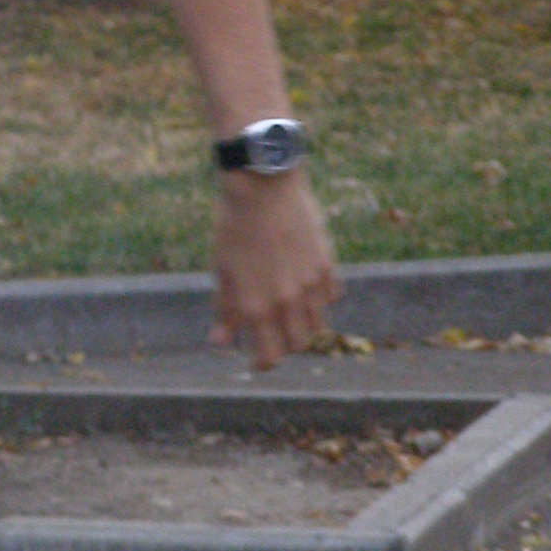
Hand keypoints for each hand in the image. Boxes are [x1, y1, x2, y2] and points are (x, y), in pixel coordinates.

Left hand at [210, 169, 339, 369]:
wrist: (262, 186)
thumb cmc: (233, 226)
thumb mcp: (222, 269)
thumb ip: (225, 309)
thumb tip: (220, 341)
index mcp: (256, 307)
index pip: (270, 356)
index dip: (264, 363)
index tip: (258, 360)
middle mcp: (287, 301)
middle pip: (298, 345)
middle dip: (285, 346)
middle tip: (272, 335)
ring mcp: (310, 284)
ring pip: (318, 324)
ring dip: (304, 325)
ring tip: (288, 313)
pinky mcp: (326, 265)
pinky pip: (330, 296)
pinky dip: (320, 299)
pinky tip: (305, 287)